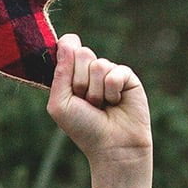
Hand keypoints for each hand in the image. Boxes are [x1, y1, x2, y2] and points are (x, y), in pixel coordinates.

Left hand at [47, 33, 153, 187]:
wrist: (112, 146)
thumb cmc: (83, 128)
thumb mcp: (60, 103)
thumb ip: (60, 72)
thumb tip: (69, 40)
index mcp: (70, 73)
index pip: (66, 47)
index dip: (66, 61)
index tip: (69, 86)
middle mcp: (90, 70)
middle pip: (82, 53)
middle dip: (80, 82)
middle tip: (87, 103)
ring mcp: (109, 72)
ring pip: (98, 64)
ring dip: (96, 91)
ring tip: (102, 106)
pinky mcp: (127, 77)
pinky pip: (115, 72)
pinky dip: (112, 91)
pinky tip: (116, 102)